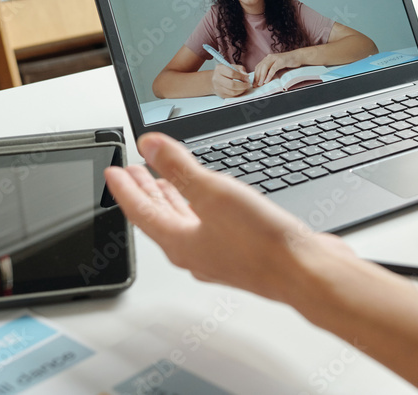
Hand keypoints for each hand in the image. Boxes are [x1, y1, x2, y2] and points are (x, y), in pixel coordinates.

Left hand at [104, 132, 353, 303]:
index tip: (112, 172)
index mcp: (180, 242)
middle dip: (145, 192)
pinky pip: (209, 226)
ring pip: (185, 223)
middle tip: (132, 174)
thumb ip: (178, 168)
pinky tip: (211, 202)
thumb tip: (148, 146)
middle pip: (160, 218)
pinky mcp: (243, 252)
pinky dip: (200, 208)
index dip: (124, 188)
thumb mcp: (212, 194)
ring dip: (172, 200)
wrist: (304, 271)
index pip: (141, 211)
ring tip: (165, 184)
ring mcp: (220, 254)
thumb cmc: (262, 243)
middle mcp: (196, 252)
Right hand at [211, 63, 249, 97]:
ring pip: (232, 92)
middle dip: (243, 85)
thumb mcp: (232, 66)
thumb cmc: (225, 72)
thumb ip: (240, 69)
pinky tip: (240, 90)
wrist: (215, 79)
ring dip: (241, 90)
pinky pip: (231, 96)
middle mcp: (217, 78)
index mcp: (220, 69)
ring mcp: (218, 87)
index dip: (241, 76)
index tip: (247, 78)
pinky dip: (238, 93)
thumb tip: (246, 76)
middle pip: (232, 84)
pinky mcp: (221, 94)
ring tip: (245, 87)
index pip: (232, 73)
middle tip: (248, 85)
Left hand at [254, 50, 303, 85]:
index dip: (255, 75)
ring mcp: (275, 58)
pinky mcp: (281, 61)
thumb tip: (263, 79)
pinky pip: (273, 69)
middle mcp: (269, 57)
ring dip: (261, 77)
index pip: (258, 67)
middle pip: (260, 67)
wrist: (298, 56)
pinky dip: (269, 75)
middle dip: (257, 77)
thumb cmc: (288, 62)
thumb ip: (270, 69)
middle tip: (255, 85)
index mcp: (267, 58)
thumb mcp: (277, 65)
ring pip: (265, 67)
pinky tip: (267, 81)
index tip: (254, 83)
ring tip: (260, 84)